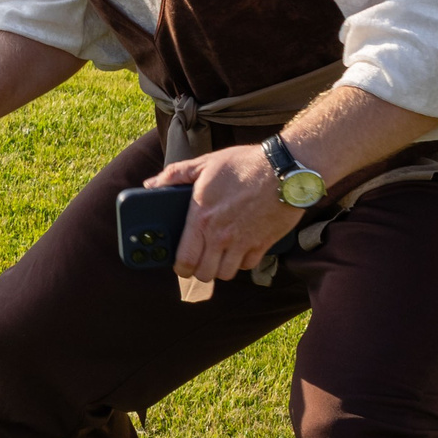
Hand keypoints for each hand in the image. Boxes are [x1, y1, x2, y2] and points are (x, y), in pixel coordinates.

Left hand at [148, 145, 302, 281]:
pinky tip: (239, 250)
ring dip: (220, 268)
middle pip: (204, 273)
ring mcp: (243, 242)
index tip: (180, 264)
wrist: (285, 170)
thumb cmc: (244, 164)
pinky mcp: (263, 244)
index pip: (184, 259)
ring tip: (218, 257)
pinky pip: (248, 265)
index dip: (179, 267)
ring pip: (226, 274)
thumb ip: (175, 175)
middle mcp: (220, 235)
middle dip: (199, 271)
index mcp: (201, 218)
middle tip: (200, 260)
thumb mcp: (205, 164)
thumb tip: (152, 184)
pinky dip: (242, 262)